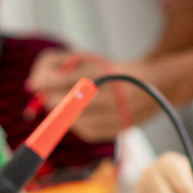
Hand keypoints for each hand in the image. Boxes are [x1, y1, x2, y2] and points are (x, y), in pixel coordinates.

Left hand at [26, 50, 161, 142]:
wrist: (159, 84)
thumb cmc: (119, 71)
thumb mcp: (94, 60)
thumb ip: (62, 66)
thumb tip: (33, 85)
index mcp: (103, 70)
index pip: (62, 78)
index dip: (43, 81)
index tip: (34, 84)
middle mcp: (110, 92)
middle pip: (64, 101)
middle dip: (52, 99)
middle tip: (49, 96)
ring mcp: (116, 113)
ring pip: (73, 120)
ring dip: (63, 114)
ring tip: (66, 106)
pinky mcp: (118, 129)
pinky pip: (87, 131)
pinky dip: (79, 124)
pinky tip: (81, 116)